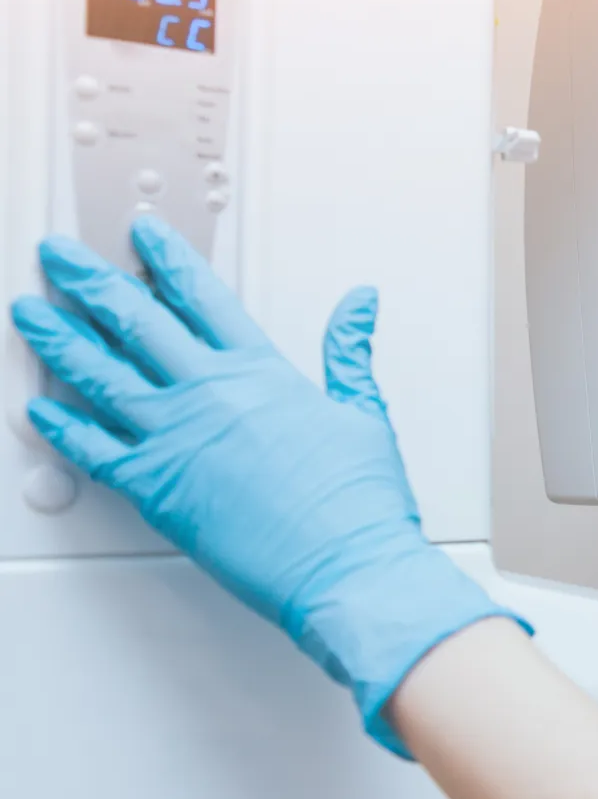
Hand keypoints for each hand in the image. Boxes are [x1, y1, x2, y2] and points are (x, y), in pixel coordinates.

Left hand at [8, 218, 525, 755]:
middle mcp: (210, 395)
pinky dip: (59, 427)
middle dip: (91, 281)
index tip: (141, 233)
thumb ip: (349, 352)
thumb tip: (359, 304)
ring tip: (29, 313)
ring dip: (59, 339)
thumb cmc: (358, 503)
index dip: (166, 258)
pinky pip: (91, 450)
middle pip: (136, 321)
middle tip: (59, 256)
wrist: (346, 564)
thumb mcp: (364, 412)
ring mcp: (176, 439)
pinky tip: (37, 409)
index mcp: (262, 372)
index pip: (202, 297)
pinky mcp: (155, 488)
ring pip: (100, 375)